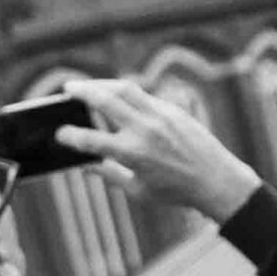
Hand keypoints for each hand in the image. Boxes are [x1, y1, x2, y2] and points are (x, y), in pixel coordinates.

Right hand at [54, 75, 260, 225]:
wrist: (216, 180)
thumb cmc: (176, 191)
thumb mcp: (138, 190)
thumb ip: (110, 176)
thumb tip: (86, 167)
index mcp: (131, 154)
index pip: (90, 139)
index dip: (70, 136)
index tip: (60, 133)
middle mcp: (143, 130)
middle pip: (104, 101)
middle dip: (81, 92)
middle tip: (67, 89)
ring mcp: (160, 116)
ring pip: (125, 89)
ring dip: (103, 84)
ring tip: (89, 85)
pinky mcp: (173, 110)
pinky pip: (144, 96)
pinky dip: (126, 93)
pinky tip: (117, 95)